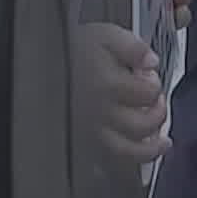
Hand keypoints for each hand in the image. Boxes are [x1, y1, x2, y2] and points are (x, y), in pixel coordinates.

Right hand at [73, 22, 169, 163]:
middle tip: (157, 103)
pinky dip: (124, 162)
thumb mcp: (103, 35)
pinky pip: (106, 163)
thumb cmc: (67, 51)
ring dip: (151, 149)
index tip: (150, 78)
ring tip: (162, 141)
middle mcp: (101, 113)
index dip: (155, 85)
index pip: (148, 93)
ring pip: (127, 152)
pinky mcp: (82, 144)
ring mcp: (91, 132)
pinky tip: (133, 155)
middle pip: (143, 125)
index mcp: (109, 85)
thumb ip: (133, 46)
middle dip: (157, 113)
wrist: (35, 66)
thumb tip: (151, 62)